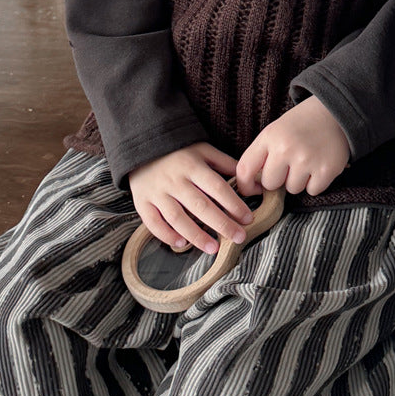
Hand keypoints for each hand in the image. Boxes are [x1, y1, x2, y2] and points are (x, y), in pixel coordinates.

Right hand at [129, 143, 253, 254]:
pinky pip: (153, 222)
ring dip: (196, 235)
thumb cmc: (178, 152)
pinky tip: (182, 244)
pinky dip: (167, 235)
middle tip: (238, 238)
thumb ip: (226, 164)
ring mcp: (157, 192)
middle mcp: (174, 179)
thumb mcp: (202, 150)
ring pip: (177, 217)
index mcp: (192, 165)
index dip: (233, 204)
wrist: (141, 147)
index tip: (247, 218)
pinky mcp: (142, 201)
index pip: (217, 187)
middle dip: (222, 224)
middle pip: (200, 205)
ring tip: (214, 248)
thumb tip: (253, 183)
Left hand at [236, 96, 349, 197]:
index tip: (253, 188)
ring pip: (292, 189)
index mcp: (269, 136)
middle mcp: (286, 148)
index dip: (246, 185)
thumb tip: (253, 186)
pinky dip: (316, 182)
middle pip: (270, 184)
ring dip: (299, 180)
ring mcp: (306, 159)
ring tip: (306, 161)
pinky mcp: (326, 170)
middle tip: (289, 164)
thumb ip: (262, 155)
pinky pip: (312, 191)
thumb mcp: (275, 131)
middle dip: (278, 178)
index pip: (245, 170)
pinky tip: (318, 165)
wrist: (334, 113)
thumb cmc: (301, 125)